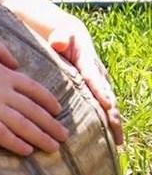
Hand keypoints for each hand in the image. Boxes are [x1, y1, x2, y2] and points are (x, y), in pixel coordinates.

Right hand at [0, 33, 67, 156]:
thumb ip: (1, 51)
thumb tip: (16, 63)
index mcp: (3, 72)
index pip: (34, 89)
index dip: (48, 101)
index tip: (58, 111)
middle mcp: (2, 90)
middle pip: (34, 110)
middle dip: (51, 125)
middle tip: (65, 137)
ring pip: (23, 124)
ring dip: (40, 137)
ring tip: (53, 148)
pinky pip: (1, 134)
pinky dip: (16, 143)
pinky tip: (26, 151)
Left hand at [48, 18, 122, 144]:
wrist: (65, 33)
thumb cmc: (59, 33)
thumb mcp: (58, 32)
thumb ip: (59, 37)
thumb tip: (59, 43)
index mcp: (86, 60)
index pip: (94, 77)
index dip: (101, 91)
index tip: (107, 106)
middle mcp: (96, 73)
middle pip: (107, 95)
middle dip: (113, 114)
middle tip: (116, 133)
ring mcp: (97, 82)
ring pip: (108, 103)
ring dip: (113, 122)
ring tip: (117, 141)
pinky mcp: (94, 88)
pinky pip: (102, 106)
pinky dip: (107, 120)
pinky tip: (110, 137)